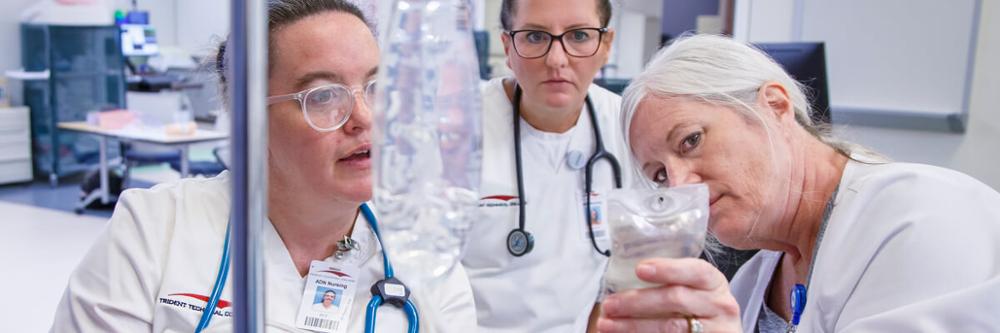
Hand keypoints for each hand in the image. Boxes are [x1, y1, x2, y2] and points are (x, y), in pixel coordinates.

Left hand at [596, 258, 741, 332]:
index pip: (694, 270)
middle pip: (676, 299)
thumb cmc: (698, 306)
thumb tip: (619, 279)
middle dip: (637, 301)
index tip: (639, 269)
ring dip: (633, 326)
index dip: (668, 269)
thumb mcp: (693, 289)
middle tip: (609, 304)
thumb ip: (669, 280)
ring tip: (606, 325)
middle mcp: (719, 305)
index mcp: (713, 281)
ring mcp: (716, 329)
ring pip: (670, 327)